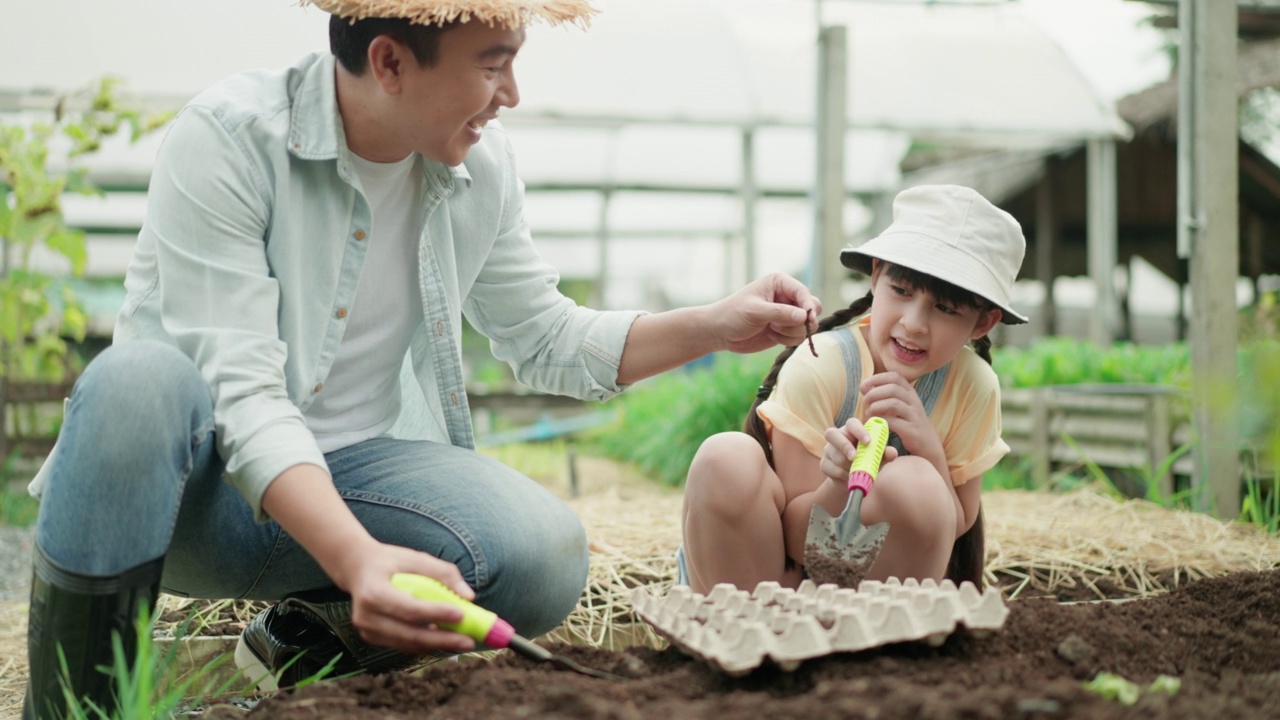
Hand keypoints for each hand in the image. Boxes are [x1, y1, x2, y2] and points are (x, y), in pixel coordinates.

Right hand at [338, 539, 478, 653]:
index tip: (462, 613)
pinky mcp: (371, 638)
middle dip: (442, 639)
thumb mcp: (416, 558)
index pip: (409, 608)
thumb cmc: (391, 562)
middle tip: (469, 640)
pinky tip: (443, 638)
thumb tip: (469, 596)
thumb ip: (444, 573)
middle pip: (410, 634)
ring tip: (462, 641)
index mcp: (374, 592)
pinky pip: (403, 644)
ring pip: (408, 643)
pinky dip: (424, 643)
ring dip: (437, 644)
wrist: (357, 569)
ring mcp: (367, 630)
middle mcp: (366, 615)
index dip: (436, 613)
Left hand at [709, 273, 821, 353]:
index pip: (803, 292)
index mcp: (780, 283)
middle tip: (785, 326)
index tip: (808, 319)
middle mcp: (787, 296)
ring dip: (791, 332)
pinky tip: (771, 334)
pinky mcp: (786, 329)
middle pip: (813, 308)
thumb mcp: (755, 311)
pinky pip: (799, 337)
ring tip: (771, 329)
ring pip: (807, 325)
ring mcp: (788, 314)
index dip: (808, 306)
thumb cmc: (733, 315)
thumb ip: (780, 313)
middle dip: (803, 321)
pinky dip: (787, 340)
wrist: (720, 332)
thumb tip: (804, 316)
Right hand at [820, 418, 899, 486]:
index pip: (852, 423)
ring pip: (834, 454)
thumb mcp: (878, 458)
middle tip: (854, 457)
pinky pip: (830, 468)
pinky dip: (842, 475)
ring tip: (858, 471)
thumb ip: (884, 454)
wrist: (855, 479)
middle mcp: (837, 436)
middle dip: (844, 445)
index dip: (858, 430)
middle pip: (832, 433)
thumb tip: (892, 452)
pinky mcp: (824, 463)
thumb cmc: (868, 462)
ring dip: (847, 465)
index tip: (868, 442)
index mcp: (852, 430)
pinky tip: (849, 477)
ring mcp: (828, 449)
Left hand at [859, 372, 941, 458]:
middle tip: (865, 402)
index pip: (894, 376)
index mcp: (910, 392)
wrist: (928, 444)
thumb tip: (864, 387)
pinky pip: (894, 422)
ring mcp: (914, 416)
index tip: (863, 387)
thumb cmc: (908, 422)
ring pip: (894, 403)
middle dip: (874, 393)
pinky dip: (881, 421)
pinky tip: (876, 423)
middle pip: (893, 388)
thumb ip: (885, 395)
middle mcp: (914, 401)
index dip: (877, 378)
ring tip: (869, 413)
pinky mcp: (912, 431)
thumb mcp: (900, 405)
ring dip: (876, 407)